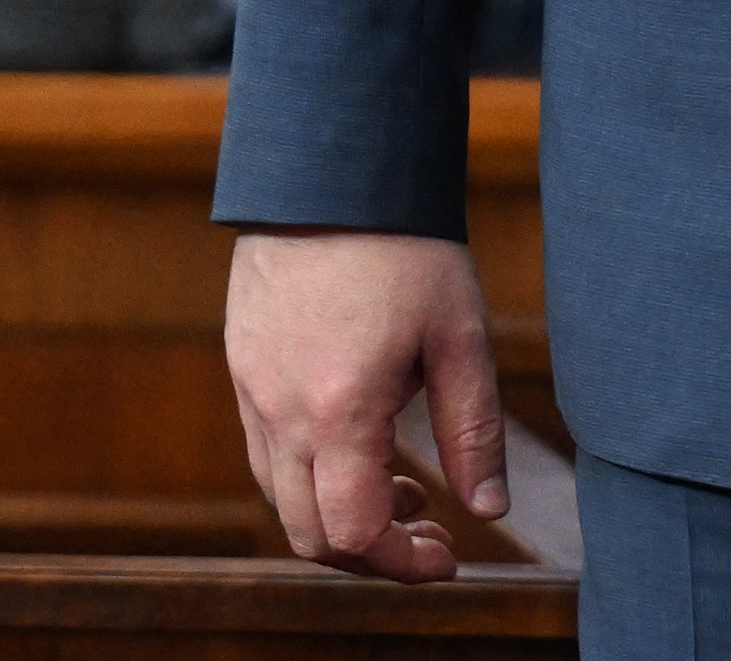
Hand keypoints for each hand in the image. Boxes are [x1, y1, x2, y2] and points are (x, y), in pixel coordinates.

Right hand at [225, 229, 504, 584]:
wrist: (331, 167)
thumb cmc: (405, 246)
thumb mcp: (458, 337)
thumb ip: (474, 431)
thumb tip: (489, 507)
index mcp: (338, 410)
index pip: (351, 533)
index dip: (401, 564)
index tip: (447, 553)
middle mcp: (280, 409)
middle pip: (307, 532)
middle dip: (368, 551)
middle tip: (424, 528)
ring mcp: (251, 385)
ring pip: (279, 494)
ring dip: (335, 511)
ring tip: (399, 481)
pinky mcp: (241, 360)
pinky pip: (263, 447)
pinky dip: (308, 470)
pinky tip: (355, 435)